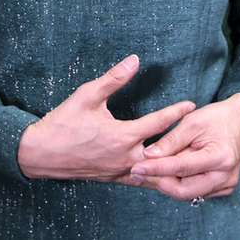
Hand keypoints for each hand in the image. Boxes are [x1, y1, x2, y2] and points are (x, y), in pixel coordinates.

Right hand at [17, 54, 195, 181]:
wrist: (41, 153)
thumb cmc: (63, 122)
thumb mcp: (88, 95)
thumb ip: (114, 78)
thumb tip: (134, 60)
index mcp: (122, 136)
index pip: (157, 123)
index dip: (176, 112)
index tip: (192, 105)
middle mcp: (125, 157)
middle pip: (162, 153)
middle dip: (181, 145)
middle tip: (198, 136)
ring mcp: (119, 171)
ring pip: (153, 172)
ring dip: (169, 164)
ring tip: (187, 157)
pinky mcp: (112, 178)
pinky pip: (139, 179)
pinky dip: (152, 175)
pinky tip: (159, 173)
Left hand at [124, 93, 239, 201]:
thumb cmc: (216, 118)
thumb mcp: (192, 122)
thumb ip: (170, 141)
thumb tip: (148, 156)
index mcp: (221, 157)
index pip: (181, 168)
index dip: (156, 168)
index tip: (136, 167)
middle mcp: (226, 176)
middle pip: (184, 190)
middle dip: (159, 181)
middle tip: (138, 172)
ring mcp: (226, 184)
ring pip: (188, 193)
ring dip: (167, 182)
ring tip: (149, 170)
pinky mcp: (222, 188)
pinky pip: (195, 191)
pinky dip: (178, 182)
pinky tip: (165, 172)